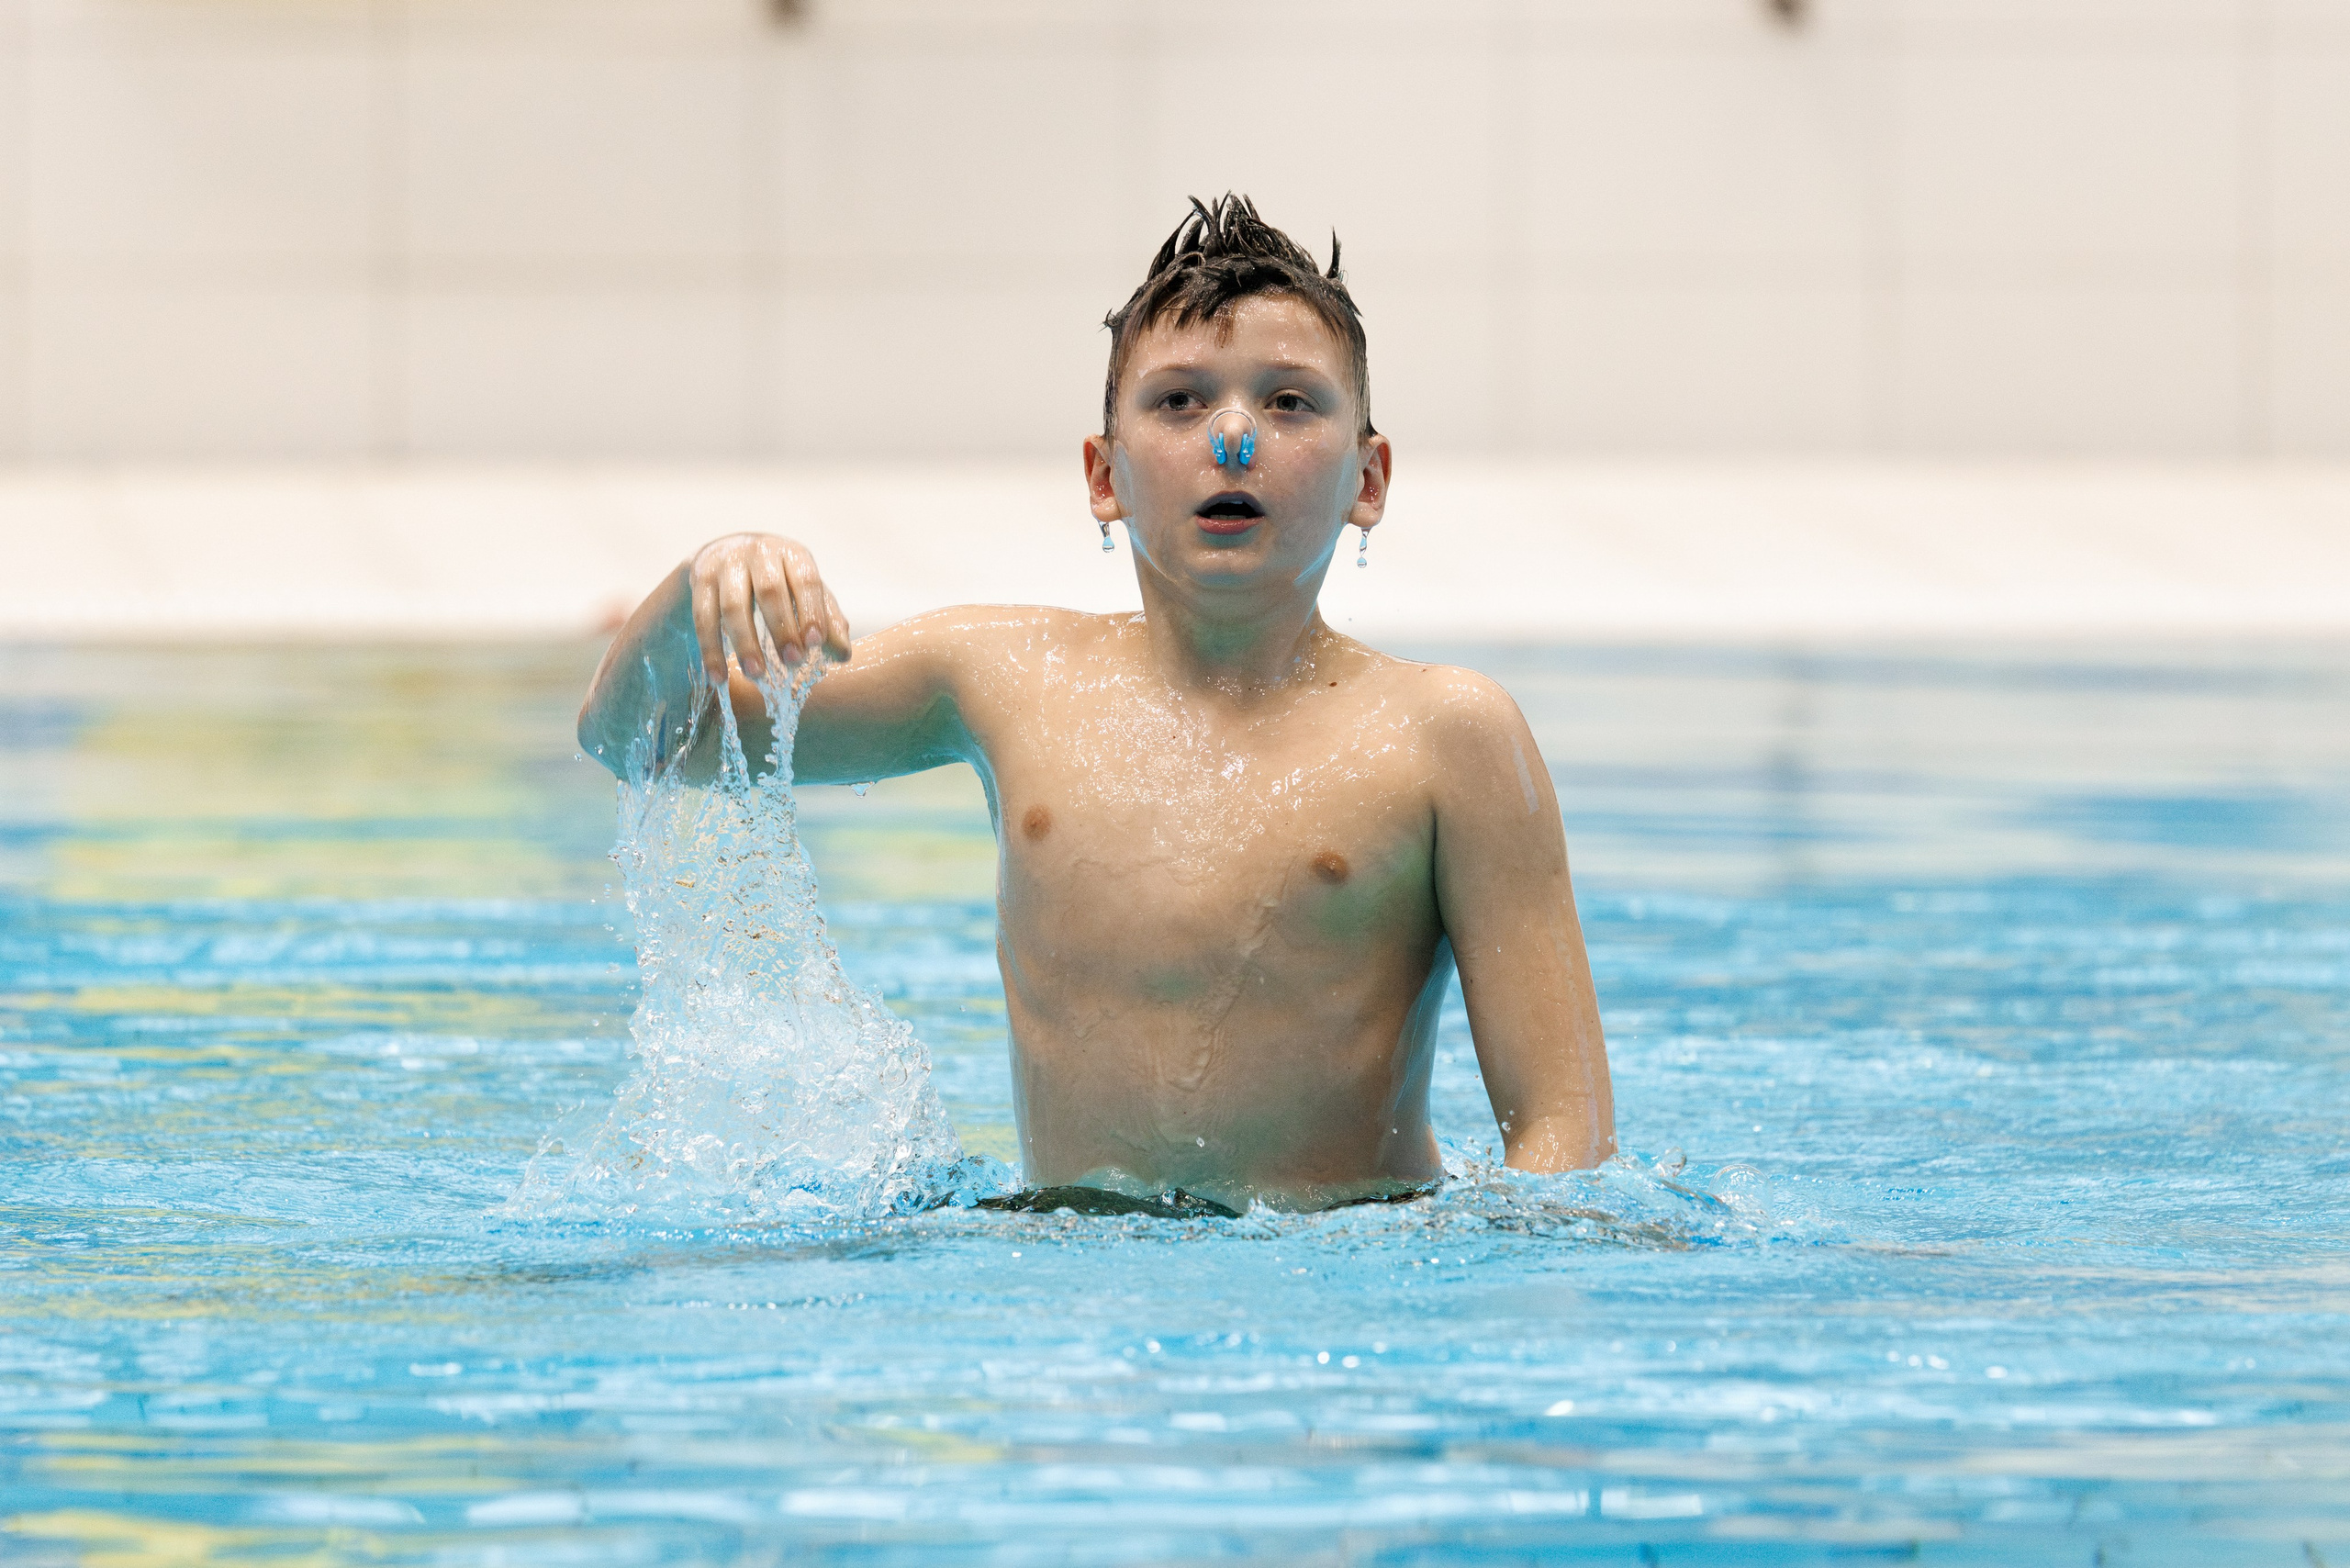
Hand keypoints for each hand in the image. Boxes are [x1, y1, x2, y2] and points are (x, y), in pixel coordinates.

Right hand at [687, 533, 852, 682]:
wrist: (724, 553)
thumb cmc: (777, 579)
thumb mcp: (805, 592)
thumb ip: (827, 619)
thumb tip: (843, 654)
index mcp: (792, 554)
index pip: (805, 581)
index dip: (811, 612)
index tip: (815, 644)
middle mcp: (758, 553)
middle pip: (770, 591)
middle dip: (782, 629)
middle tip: (793, 663)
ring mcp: (726, 564)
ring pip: (733, 605)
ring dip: (745, 643)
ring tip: (756, 675)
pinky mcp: (700, 579)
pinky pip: (703, 618)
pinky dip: (710, 650)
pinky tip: (718, 677)